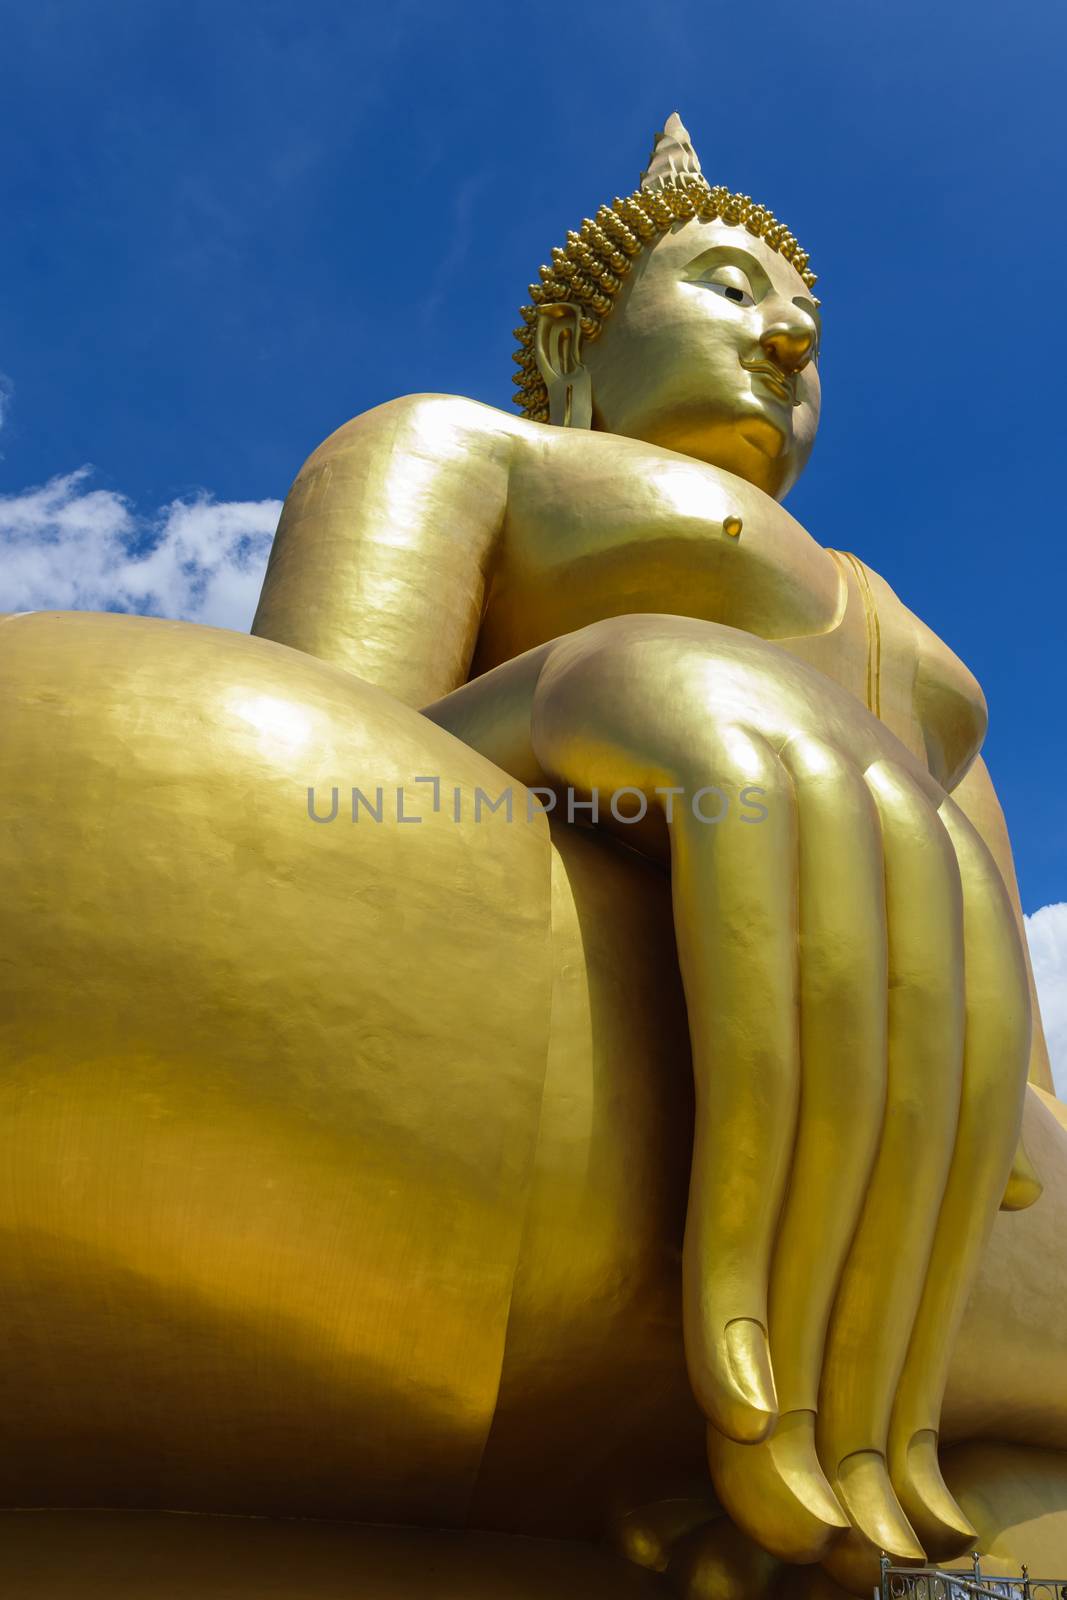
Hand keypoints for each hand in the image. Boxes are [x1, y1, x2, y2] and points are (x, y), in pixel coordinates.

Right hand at [518, 614, 1030, 1580]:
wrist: (517, 683)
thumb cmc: (623, 824)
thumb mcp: (766, 931)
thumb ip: (891, 1029)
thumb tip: (1021, 1181)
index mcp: (924, 834)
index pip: (965, 1078)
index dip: (938, 1254)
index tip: (881, 1410)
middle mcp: (892, 792)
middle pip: (921, 1090)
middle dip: (877, 1295)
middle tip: (830, 1465)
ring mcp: (815, 767)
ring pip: (849, 1071)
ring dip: (805, 1272)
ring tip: (762, 1423)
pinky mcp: (722, 764)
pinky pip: (752, 1017)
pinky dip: (743, 1179)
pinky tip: (717, 1312)